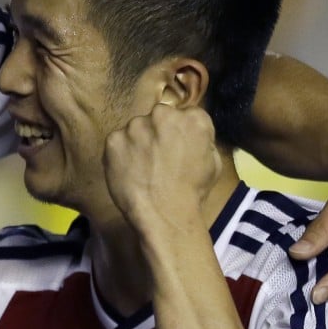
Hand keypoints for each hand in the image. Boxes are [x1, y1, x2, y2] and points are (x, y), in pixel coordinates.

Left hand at [104, 104, 221, 231]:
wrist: (164, 213)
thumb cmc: (193, 192)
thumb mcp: (213, 163)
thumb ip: (202, 140)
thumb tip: (190, 136)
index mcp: (193, 119)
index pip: (187, 116)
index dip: (183, 134)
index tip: (181, 149)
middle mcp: (162, 114)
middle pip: (160, 117)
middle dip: (160, 133)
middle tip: (160, 158)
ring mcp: (135, 126)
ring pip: (137, 128)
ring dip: (139, 141)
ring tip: (144, 167)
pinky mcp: (114, 139)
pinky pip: (118, 142)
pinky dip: (121, 154)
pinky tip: (129, 171)